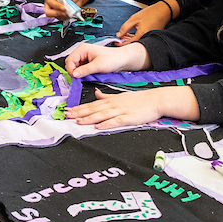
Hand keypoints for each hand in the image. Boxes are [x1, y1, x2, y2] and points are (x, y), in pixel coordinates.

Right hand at [43, 0, 92, 19]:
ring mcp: (53, 11)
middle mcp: (49, 4)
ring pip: (56, 16)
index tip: (63, 7)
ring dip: (64, 15)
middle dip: (58, 13)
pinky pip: (61, 18)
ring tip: (70, 11)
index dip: (56, 5)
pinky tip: (70, 13)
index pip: (49, 2)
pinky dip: (66, 17)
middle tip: (65, 12)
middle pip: (48, 12)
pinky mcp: (58, 15)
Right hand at [65, 41, 149, 76]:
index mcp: (82, 49)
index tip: (76, 77)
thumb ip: (85, 70)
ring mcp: (84, 57)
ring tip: (88, 75)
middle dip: (75, 71)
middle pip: (71, 63)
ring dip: (80, 73)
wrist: (122, 59)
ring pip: (75, 67)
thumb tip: (74, 74)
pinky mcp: (87, 62)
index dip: (71, 70)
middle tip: (81, 78)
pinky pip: (80, 69)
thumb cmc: (113, 59)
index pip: (70, 60)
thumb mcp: (98, 66)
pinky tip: (89, 74)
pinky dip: (83, 73)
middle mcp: (82, 52)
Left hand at [67, 85, 198, 128]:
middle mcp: (113, 105)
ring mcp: (120, 111)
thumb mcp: (120, 95)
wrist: (155, 100)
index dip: (79, 108)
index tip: (68, 110)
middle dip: (79, 113)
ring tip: (79, 121)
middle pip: (93, 109)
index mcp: (110, 101)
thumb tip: (96, 94)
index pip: (92, 104)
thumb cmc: (138, 100)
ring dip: (89, 118)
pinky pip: (116, 121)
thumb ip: (106, 97)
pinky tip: (99, 126)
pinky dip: (107, 124)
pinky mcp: (128, 118)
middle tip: (67, 115)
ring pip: (102, 115)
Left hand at [116, 0, 175, 42]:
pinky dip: (134, 38)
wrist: (163, 11)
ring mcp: (149, 38)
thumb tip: (119, 35)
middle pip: (133, 44)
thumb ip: (125, 28)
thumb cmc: (151, 13)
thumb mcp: (134, 19)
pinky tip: (129, 34)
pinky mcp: (150, 36)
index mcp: (142, 34)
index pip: (129, 44)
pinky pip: (140, 39)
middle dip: (124, 42)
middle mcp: (147, 38)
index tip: (115, 42)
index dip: (121, 44)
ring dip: (129, 40)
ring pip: (136, 42)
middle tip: (117, 39)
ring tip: (123, 35)